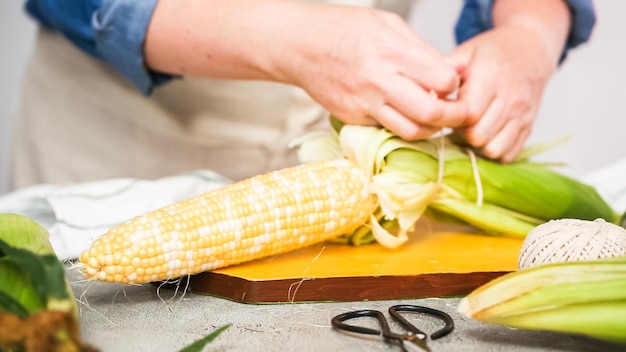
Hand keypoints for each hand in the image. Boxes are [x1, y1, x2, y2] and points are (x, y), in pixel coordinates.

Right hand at [279, 5, 469, 139]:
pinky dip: (401, 125)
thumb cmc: (343, 29)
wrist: (299, 46)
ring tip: (432, 115)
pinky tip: (401, 111)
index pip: (442, 80)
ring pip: (410, 131)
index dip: (454, 84)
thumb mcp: (388, 25)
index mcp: (391, 52)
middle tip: (459, 112)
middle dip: (453, 116)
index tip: (452, 82)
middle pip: (430, 113)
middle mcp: (378, 81)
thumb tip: (456, 70)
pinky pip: (386, 129)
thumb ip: (424, 50)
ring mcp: (363, 104)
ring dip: (430, 128)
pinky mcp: (352, 118)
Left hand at [447, 0, 569, 162]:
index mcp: (491, 77)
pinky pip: (510, 154)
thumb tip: (422, 91)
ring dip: (478, 145)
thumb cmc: (491, 53)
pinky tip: (487, 135)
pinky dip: (496, 150)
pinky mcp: (530, 127)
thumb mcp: (465, 52)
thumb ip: (443, 73)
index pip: (469, 113)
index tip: (447, 111)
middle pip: (479, 135)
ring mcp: (522, 115)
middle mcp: (510, 98)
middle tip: (457, 122)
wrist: (530, 50)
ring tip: (472, 129)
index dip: (452, 118)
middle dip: (462, 133)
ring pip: (494, 148)